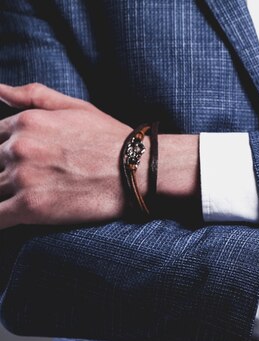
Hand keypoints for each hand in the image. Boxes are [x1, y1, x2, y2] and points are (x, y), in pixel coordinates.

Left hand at [0, 83, 199, 228]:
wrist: (137, 170)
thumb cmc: (111, 139)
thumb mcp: (75, 107)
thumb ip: (33, 95)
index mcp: (25, 122)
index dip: (6, 153)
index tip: (21, 164)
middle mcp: (18, 148)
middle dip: (6, 174)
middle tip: (34, 181)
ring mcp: (23, 178)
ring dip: (5, 195)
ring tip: (31, 198)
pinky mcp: (31, 207)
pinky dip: (1, 219)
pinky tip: (11, 218)